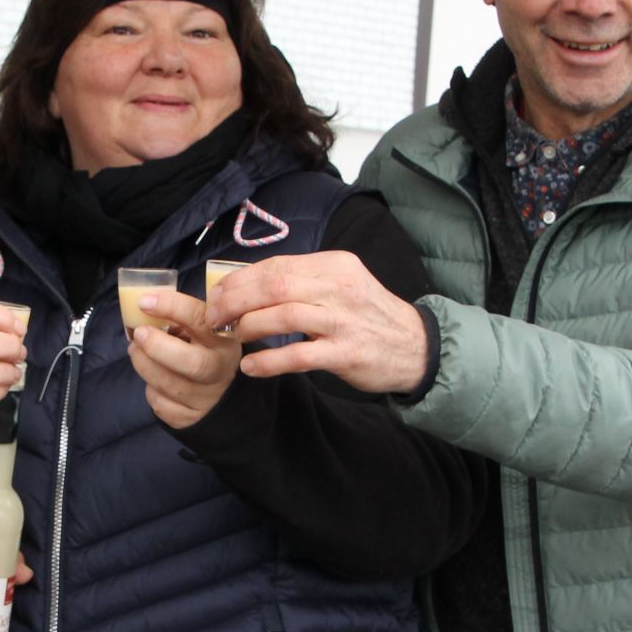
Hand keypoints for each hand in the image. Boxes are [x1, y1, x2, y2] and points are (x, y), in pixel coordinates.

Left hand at [126, 289, 240, 430]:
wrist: (221, 392)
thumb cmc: (203, 349)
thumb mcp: (202, 329)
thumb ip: (180, 317)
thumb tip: (145, 304)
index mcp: (223, 338)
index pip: (199, 319)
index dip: (171, 307)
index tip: (145, 301)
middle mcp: (220, 369)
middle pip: (190, 362)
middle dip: (157, 346)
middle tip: (139, 334)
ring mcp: (207, 397)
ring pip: (168, 384)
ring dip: (143, 364)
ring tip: (136, 349)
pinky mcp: (191, 418)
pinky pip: (160, 404)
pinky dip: (150, 389)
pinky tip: (154, 378)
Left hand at [205, 252, 429, 395]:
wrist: (416, 347)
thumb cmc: (368, 315)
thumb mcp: (341, 285)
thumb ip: (302, 282)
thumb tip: (247, 286)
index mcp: (334, 265)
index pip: (276, 266)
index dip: (240, 280)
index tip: (217, 294)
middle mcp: (339, 288)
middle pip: (274, 286)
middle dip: (235, 300)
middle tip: (215, 316)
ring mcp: (344, 321)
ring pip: (283, 316)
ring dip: (249, 326)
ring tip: (233, 336)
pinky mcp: (347, 353)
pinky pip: (299, 356)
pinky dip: (269, 361)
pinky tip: (251, 367)